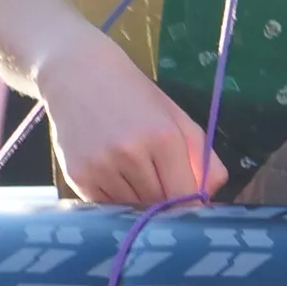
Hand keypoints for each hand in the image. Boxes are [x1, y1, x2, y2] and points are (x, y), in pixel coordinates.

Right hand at [44, 42, 223, 207]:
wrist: (77, 75)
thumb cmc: (136, 98)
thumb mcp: (179, 120)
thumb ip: (204, 160)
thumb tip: (209, 199)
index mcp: (164, 138)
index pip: (185, 196)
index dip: (190, 206)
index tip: (189, 205)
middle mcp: (130, 154)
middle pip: (159, 206)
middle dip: (165, 204)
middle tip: (158, 185)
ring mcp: (101, 166)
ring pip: (132, 210)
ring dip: (138, 203)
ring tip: (132, 174)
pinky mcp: (77, 176)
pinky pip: (105, 206)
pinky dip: (113, 200)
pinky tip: (113, 176)